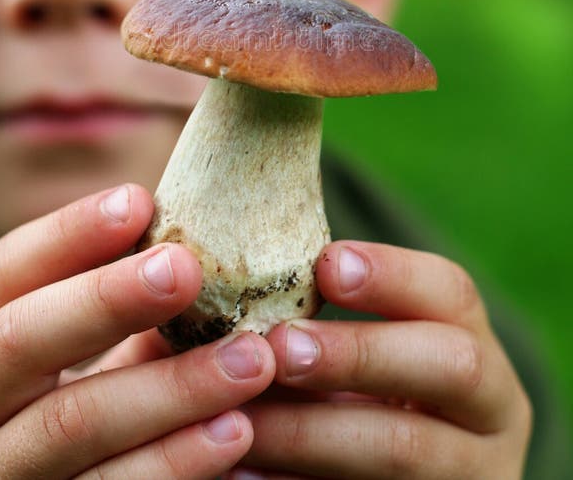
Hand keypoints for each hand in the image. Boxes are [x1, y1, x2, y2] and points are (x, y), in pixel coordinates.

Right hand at [0, 185, 274, 477]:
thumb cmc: (100, 413)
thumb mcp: (99, 358)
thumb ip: (135, 312)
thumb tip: (207, 244)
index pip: (6, 272)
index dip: (67, 233)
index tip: (139, 200)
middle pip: (20, 339)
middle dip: (106, 298)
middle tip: (186, 269)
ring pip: (71, 423)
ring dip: (170, 389)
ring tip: (251, 359)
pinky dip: (174, 463)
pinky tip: (234, 432)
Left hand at [225, 241, 531, 479]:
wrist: (404, 475)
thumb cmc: (366, 395)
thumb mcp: (375, 349)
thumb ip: (326, 316)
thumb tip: (234, 275)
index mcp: (473, 343)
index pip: (451, 292)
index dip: (392, 274)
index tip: (326, 266)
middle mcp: (491, 408)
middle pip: (450, 366)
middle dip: (359, 353)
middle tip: (279, 348)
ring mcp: (473, 472)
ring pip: (404, 449)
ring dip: (313, 432)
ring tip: (243, 418)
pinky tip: (245, 471)